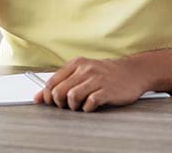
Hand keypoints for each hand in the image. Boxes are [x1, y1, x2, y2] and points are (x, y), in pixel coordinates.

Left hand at [32, 56, 148, 111]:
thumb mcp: (82, 72)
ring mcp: (96, 79)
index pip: (51, 81)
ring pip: (72, 96)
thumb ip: (61, 82)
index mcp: (76, 64)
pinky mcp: (107, 90)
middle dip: (59, 103)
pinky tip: (91, 106)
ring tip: (80, 105)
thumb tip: (38, 98)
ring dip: (73, 106)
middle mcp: (85, 69)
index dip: (48, 96)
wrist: (132, 72)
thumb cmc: (105, 74)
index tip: (51, 102)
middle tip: (67, 105)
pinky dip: (87, 108)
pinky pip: (89, 103)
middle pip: (59, 91)